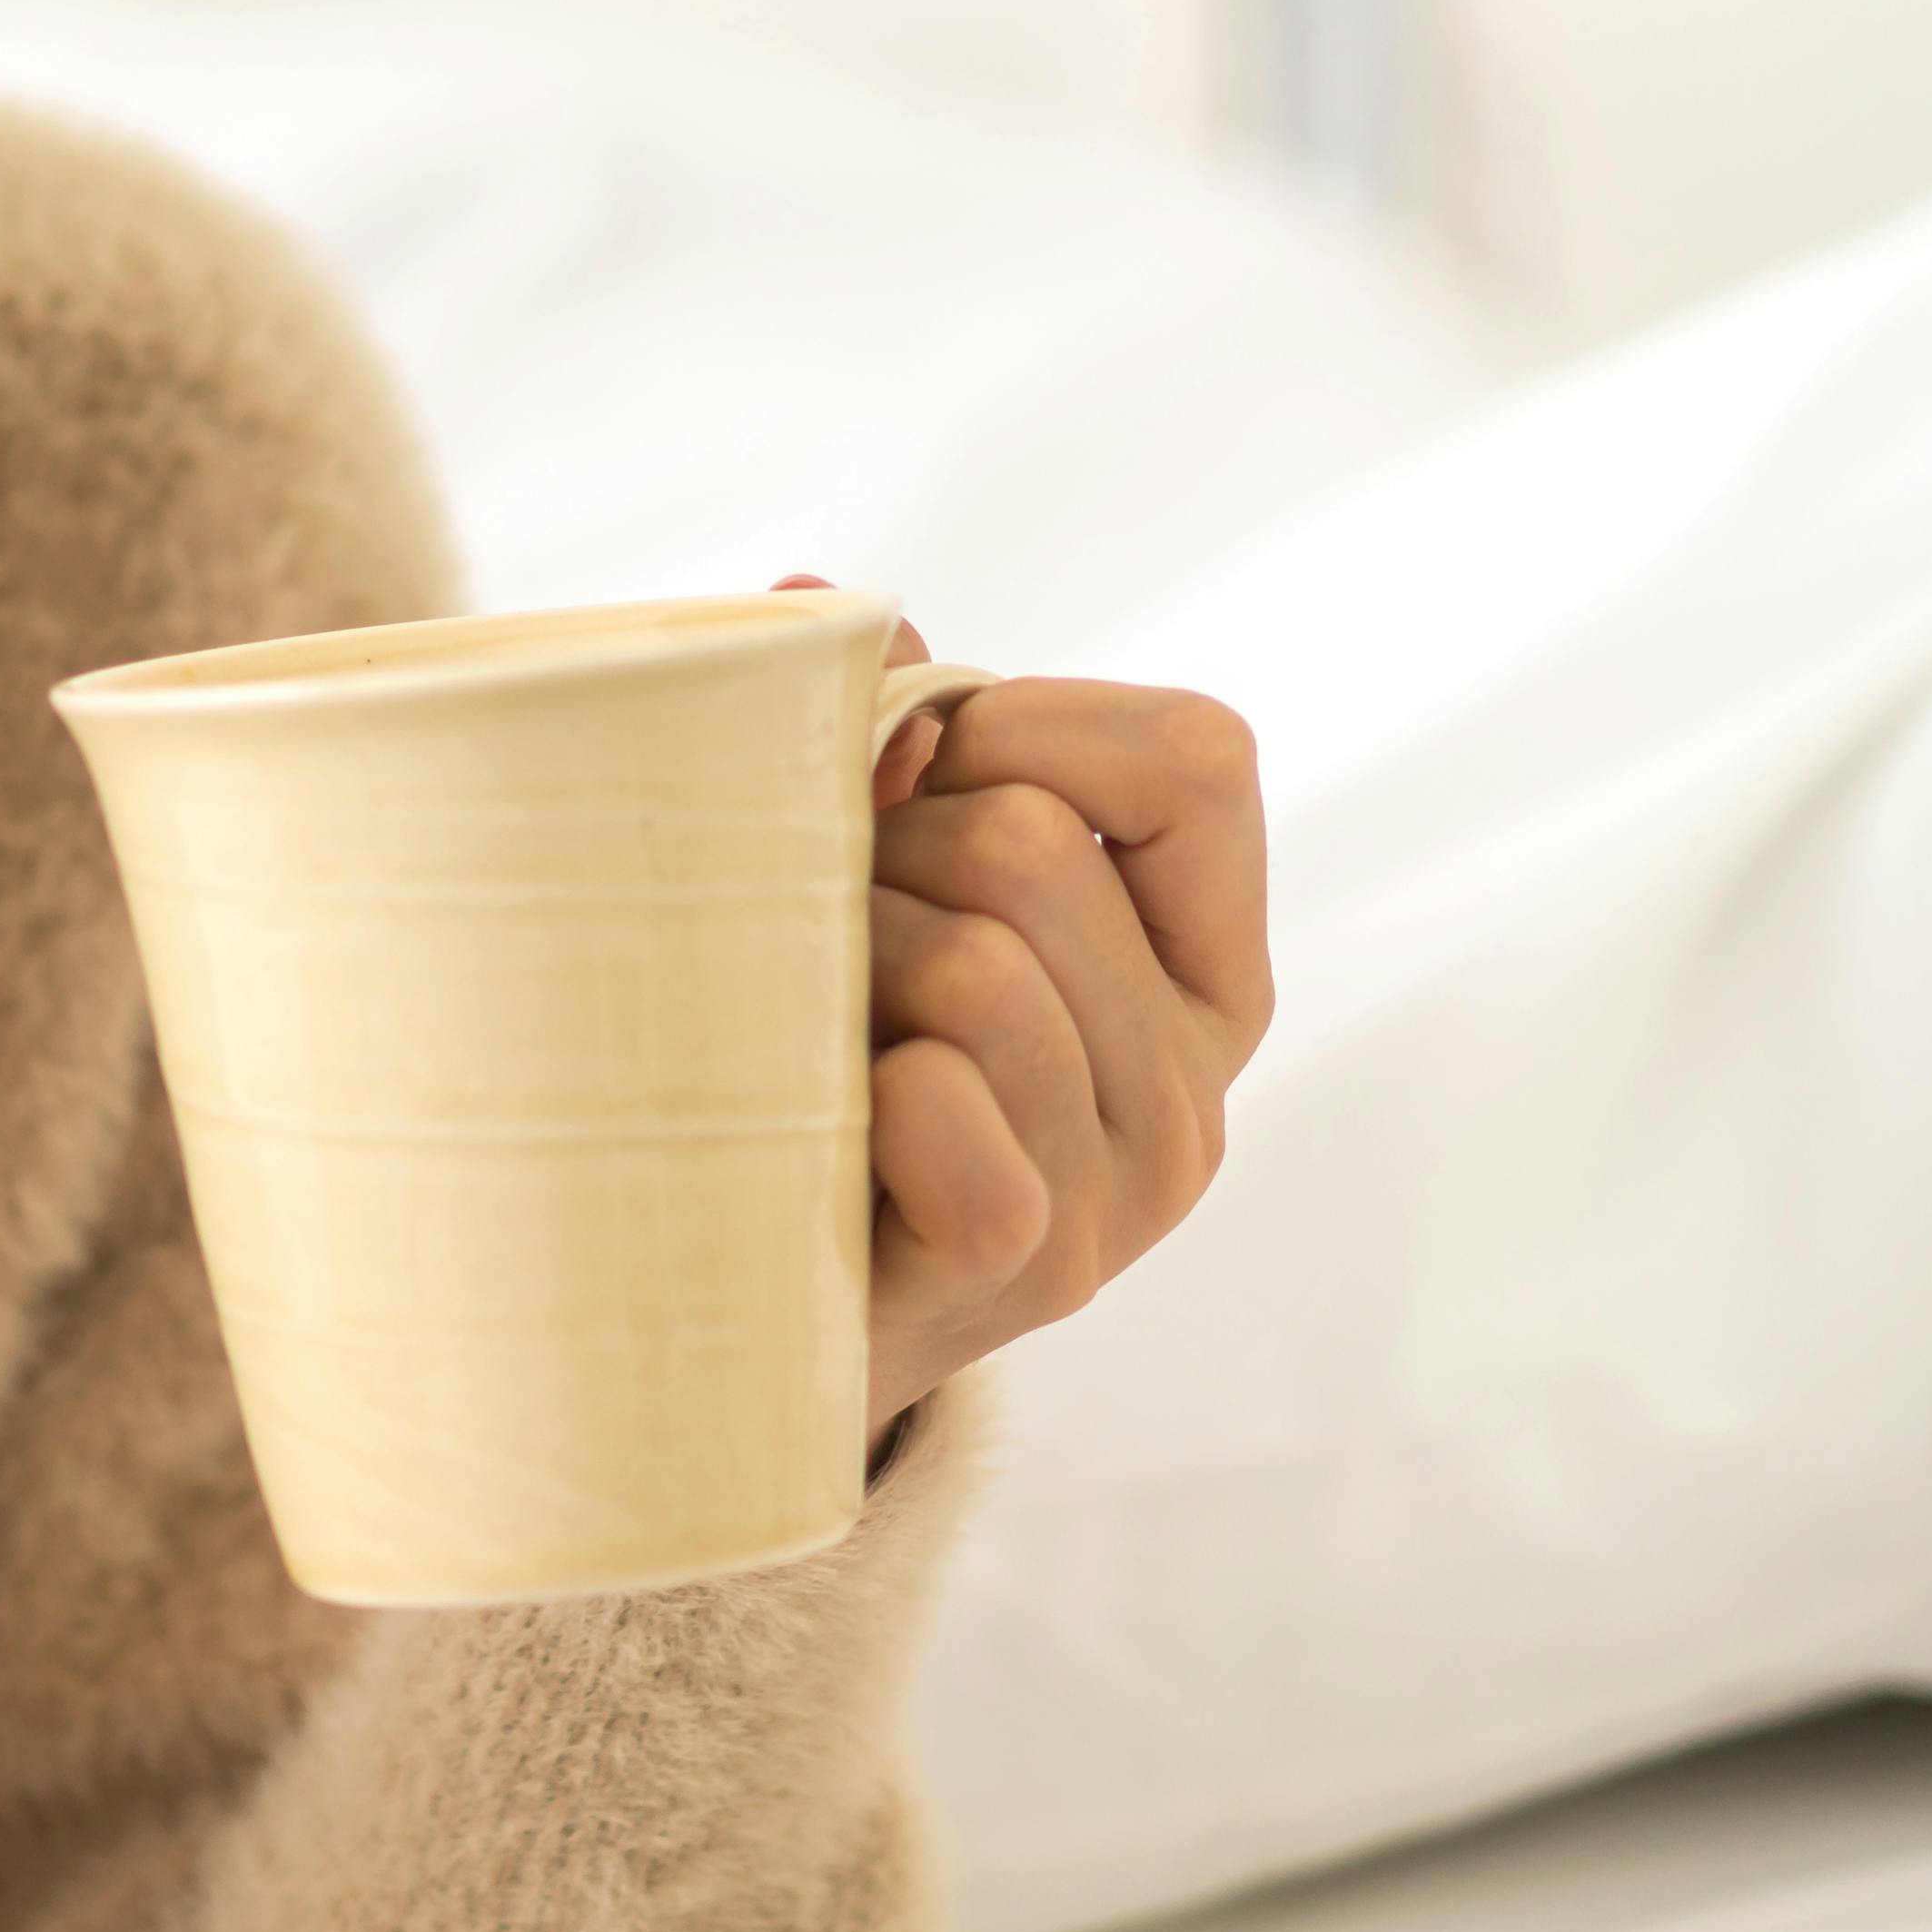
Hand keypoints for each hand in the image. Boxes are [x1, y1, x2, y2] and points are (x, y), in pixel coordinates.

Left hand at [791, 588, 1268, 1430]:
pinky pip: (943, 1098)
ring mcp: (1127, 1190)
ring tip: (798, 1023)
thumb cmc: (807, 1064)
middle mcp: (1198, 1084)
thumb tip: (822, 610)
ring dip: (841, 961)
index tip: (910, 777)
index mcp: (1202, 971)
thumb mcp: (876, 889)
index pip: (1198, 756)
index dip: (1026, 720)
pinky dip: (848, 1082)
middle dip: (877, 849)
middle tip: (811, 930)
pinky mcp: (1034, 1265)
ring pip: (979, 963)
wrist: (729, 1321)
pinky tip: (815, 1121)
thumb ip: (888, 741)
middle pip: (1037, 846)